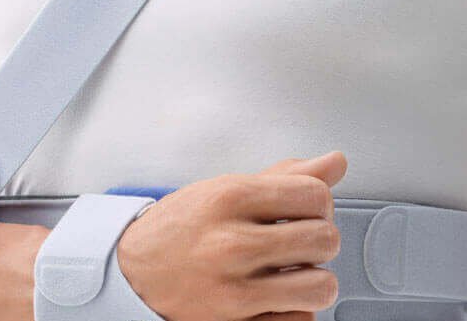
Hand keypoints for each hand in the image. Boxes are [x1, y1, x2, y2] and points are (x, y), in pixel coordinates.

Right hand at [118, 151, 347, 320]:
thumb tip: (335, 162)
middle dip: (320, 239)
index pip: (315, 195)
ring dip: (314, 280)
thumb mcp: (226, 188)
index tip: (305, 210)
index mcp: (230, 197)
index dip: (320, 202)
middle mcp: (231, 243)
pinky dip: (295, 311)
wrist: (131, 274)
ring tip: (295, 272)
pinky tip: (276, 296)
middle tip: (300, 242)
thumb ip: (284, 176)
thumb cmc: (182, 227)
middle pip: (325, 238)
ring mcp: (232, 290)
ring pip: (320, 286)